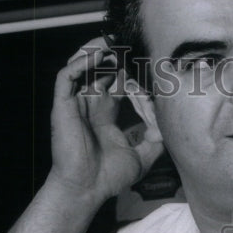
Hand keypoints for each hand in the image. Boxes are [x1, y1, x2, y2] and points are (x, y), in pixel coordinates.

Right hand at [48, 37, 163, 203]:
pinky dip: (81, 62)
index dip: (134, 76)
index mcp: (105, 115)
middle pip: (101, 69)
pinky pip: (67, 75)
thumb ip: (156, 141)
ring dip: (97, 51)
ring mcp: (76, 104)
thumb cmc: (109, 178)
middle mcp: (90, 106)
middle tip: (132, 45)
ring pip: (82, 65)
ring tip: (114, 43)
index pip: (120, 84)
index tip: (149, 76)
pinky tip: (99, 57)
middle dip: (117, 56)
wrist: (87, 190)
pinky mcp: (63, 106)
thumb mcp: (143, 158)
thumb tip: (168, 125)